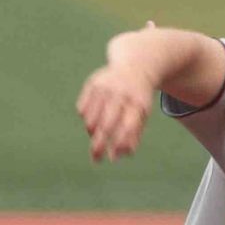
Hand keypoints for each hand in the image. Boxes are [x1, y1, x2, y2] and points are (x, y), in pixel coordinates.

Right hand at [77, 21, 157, 161]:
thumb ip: (133, 135)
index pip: (127, 127)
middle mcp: (121, 94)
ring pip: (92, 117)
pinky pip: (82, 108)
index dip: (119, 143)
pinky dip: (86, 118)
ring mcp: (106, 87)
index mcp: (138, 103)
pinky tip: (93, 117)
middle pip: (107, 124)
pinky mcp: (93, 83)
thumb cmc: (139, 97)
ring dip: (92, 131)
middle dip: (99, 144)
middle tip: (95, 159)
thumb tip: (118, 156)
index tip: (113, 158)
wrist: (136, 65)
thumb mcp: (142, 114)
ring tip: (96, 135)